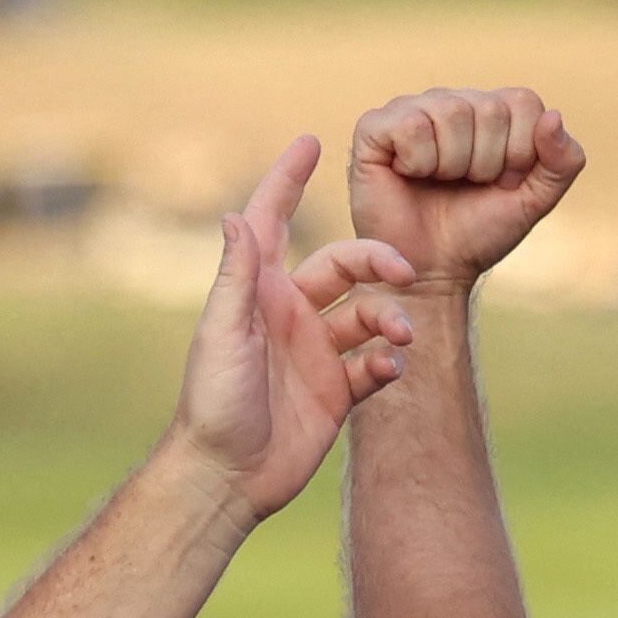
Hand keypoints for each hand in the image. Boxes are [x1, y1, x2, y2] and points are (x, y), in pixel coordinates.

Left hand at [166, 140, 419, 521]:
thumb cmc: (213, 401)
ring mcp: (317, 350)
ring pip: (370, 313)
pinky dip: (389, 362)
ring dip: (391, 318)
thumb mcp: (222, 332)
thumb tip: (234, 213)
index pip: (271, 221)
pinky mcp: (340, 388)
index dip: (287, 181)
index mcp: (258, 292)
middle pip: (346, 265)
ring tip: (399, 336)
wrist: (230, 475)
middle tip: (403, 273)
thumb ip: (237, 275)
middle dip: (377, 261)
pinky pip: (377, 363)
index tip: (311, 143)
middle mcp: (290, 313)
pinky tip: (388, 372)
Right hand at [349, 86, 585, 289]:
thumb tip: (553, 116)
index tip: (505, 182)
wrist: (433, 268)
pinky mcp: (374, 127)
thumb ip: (563, 162)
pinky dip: (418, 162)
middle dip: (488, 162)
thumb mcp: (537, 199)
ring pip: (451, 112)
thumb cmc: (481, 230)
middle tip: (470, 185)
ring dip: (454, 164)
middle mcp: (451, 101)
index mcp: (491, 111)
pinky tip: (410, 175)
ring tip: (441, 181)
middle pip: (490, 108)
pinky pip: (410, 126)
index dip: (521, 151)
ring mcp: (411, 110)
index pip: (523, 102)